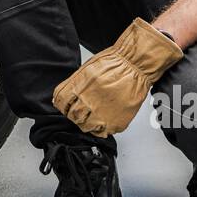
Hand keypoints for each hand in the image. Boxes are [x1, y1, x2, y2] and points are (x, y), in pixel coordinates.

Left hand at [52, 17, 184, 136]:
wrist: (136, 66)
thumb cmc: (115, 64)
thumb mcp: (87, 70)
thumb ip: (74, 85)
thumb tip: (64, 96)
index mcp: (79, 88)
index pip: (60, 103)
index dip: (63, 104)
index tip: (66, 105)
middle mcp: (89, 103)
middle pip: (73, 116)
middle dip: (75, 113)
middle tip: (82, 110)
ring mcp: (102, 115)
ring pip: (86, 127)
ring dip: (87, 122)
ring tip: (94, 114)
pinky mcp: (116, 123)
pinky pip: (103, 132)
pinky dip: (102, 128)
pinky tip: (105, 119)